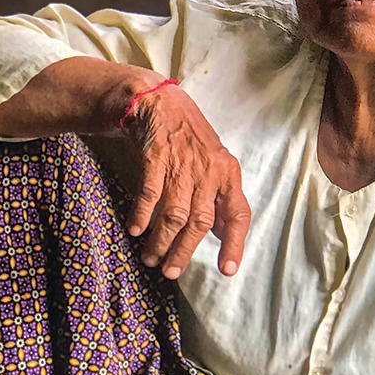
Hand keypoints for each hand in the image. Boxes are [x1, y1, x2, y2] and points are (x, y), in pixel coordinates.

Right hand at [121, 82, 250, 278]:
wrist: (157, 102)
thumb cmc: (187, 136)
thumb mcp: (213, 163)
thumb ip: (218, 196)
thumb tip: (223, 232)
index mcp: (228, 173)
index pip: (238, 214)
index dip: (234, 243)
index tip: (227, 269)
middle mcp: (209, 170)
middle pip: (200, 221)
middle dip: (184, 251)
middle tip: (171, 272)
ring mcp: (182, 164)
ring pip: (175, 214)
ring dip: (161, 241)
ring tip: (150, 258)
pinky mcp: (157, 157)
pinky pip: (150, 195)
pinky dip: (142, 215)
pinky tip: (135, 230)